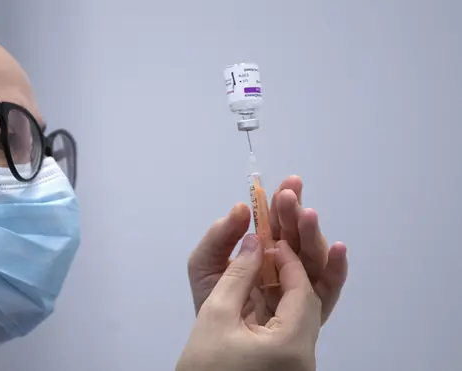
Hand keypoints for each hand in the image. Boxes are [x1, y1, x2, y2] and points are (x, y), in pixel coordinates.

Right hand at [176, 238, 320, 370]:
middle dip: (293, 271)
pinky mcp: (288, 367)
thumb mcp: (215, 314)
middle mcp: (305, 357)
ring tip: (270, 265)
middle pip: (308, 304)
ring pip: (302, 315)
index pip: (303, 291)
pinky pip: (293, 329)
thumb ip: (238, 274)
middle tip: (270, 249)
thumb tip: (255, 241)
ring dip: (290, 287)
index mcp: (292, 344)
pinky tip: (269, 292)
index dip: (289, 261)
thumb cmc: (205, 365)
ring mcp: (299, 365)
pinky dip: (283, 306)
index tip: (270, 241)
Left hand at [188, 176, 347, 324]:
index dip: (281, 203)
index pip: (275, 223)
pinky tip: (337, 249)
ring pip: (312, 256)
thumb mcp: (205, 264)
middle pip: (296, 236)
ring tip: (308, 216)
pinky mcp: (311, 310)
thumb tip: (241, 208)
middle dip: (295, 214)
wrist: (215, 340)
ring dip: (312, 234)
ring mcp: (299, 286)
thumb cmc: (213, 300)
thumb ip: (219, 236)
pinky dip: (336, 269)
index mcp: (261, 251)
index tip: (286, 185)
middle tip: (291, 198)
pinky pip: (327, 289)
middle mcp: (284, 265)